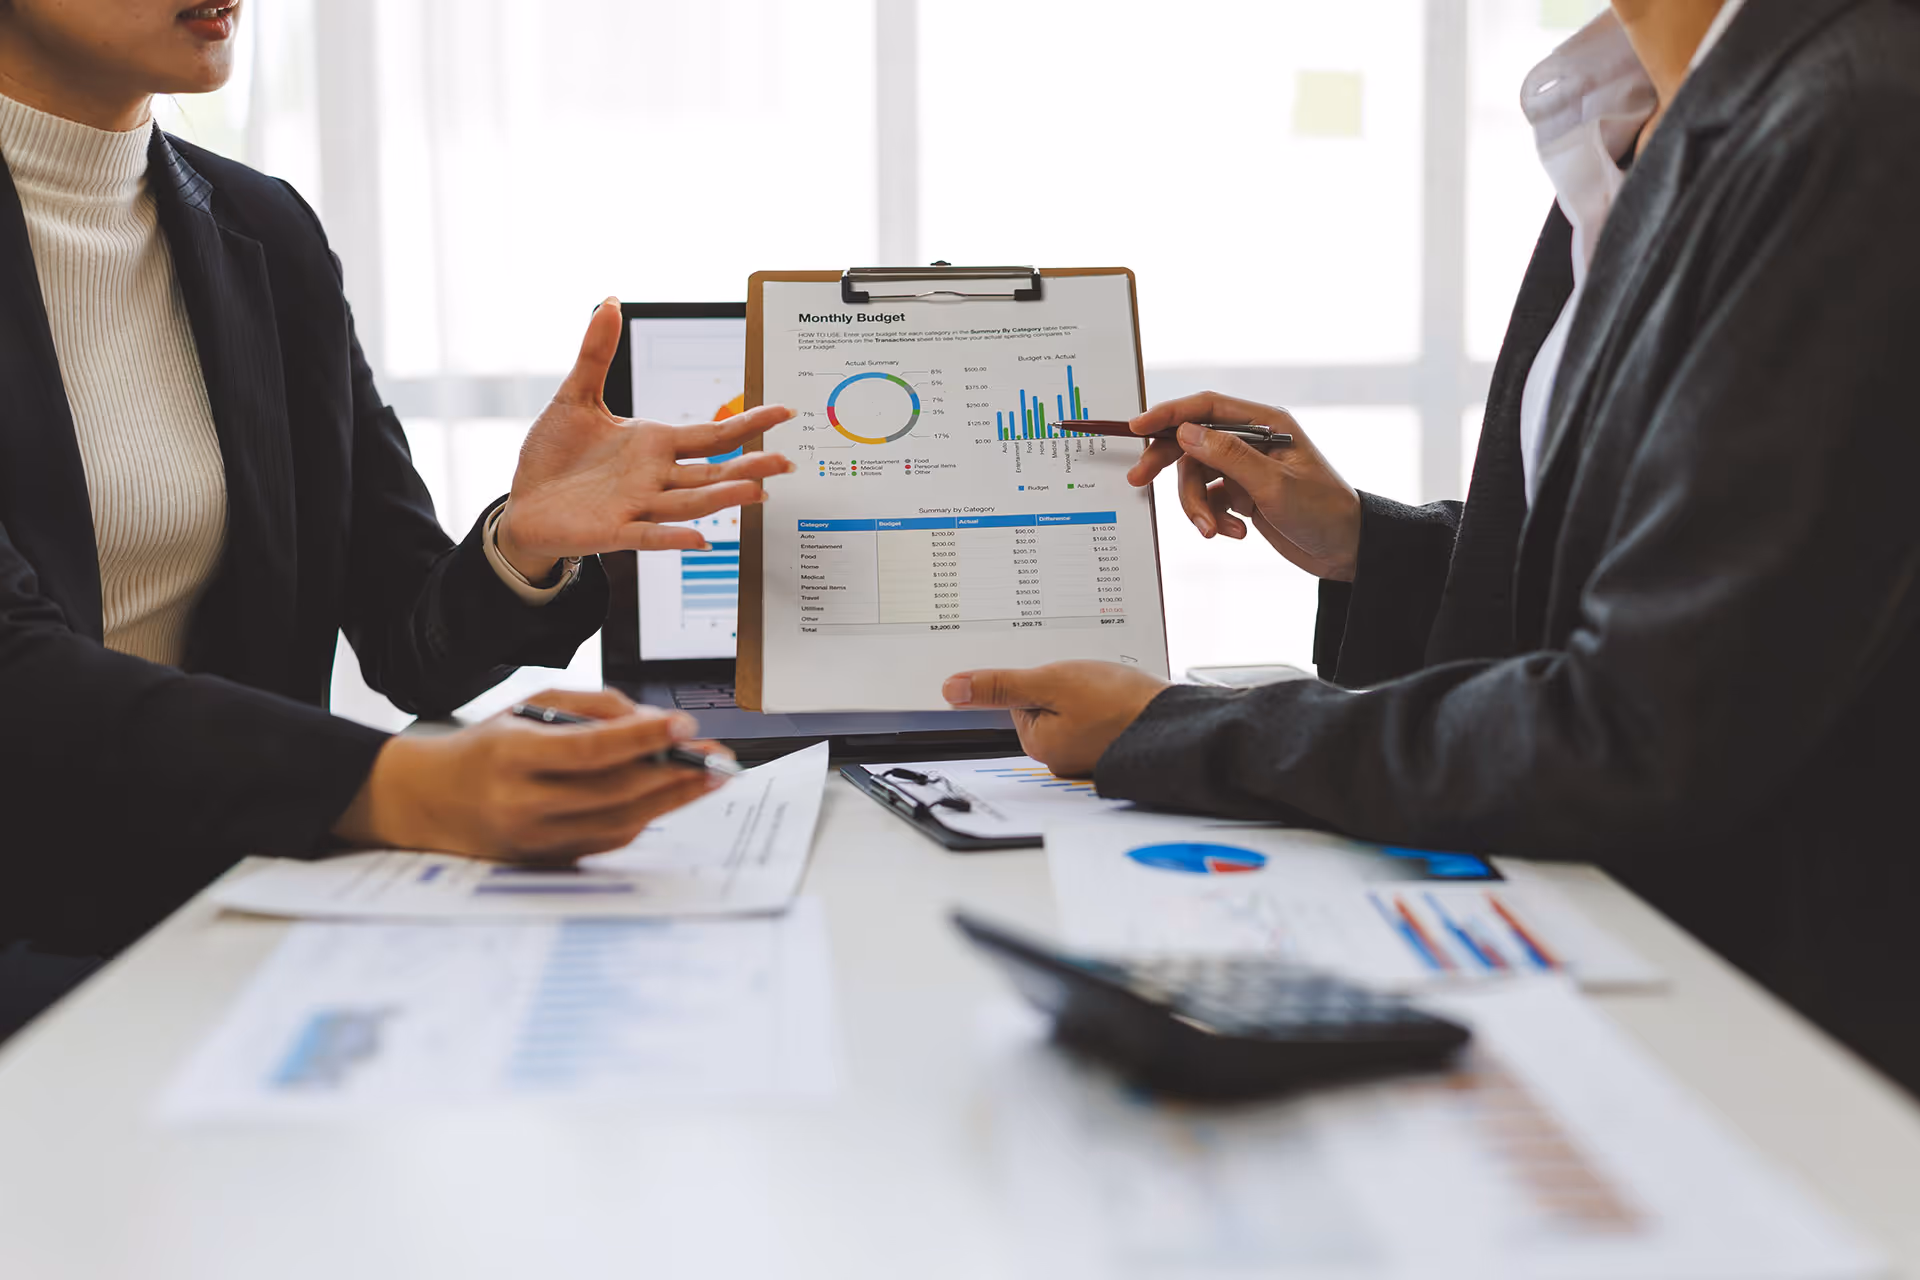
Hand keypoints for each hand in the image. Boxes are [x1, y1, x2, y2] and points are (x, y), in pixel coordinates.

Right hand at [331, 688, 732, 861]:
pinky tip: (672, 796)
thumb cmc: (486, 748)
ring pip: (620, 822)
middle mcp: (522, 805)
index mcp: (510, 757)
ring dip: (672, 800)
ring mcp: (536, 841)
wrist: (427, 803)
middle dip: (674, 774)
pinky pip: (610, 839)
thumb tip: (651, 723)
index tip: (683, 724)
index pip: (589, 750)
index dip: (642, 739)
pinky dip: (646, 816)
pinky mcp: (549, 862)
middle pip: (614, 793)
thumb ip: (592, 708)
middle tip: (717, 758)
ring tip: (709, 777)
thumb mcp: (527, 709)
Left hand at [494, 298, 795, 579]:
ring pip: (689, 502)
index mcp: (654, 444)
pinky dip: (673, 537)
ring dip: (721, 499)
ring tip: (755, 492)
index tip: (782, 411)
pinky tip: (700, 540)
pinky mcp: (613, 530)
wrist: (525, 503)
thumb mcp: (575, 397)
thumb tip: (608, 302)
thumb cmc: (555, 457)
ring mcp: (637, 505)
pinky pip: (649, 535)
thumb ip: (596, 353)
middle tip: (784, 462)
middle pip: (711, 472)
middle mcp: (654, 476)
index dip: (748, 423)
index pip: (711, 435)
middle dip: (749, 467)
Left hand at [942, 661, 1168, 776]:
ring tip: (1106, 690)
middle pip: (1044, 705)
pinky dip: (1103, 703)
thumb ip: (1000, 686)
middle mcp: (1059, 756)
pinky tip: (1117, 699)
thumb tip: (952, 689)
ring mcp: (1086, 753)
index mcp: (1039, 743)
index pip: (1018, 701)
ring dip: (1085, 692)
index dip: (1038, 679)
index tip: (1060, 677)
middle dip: (1062, 685)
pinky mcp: (1109, 745)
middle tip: (1088, 682)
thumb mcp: (1051, 683)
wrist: (1176, 721)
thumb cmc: (1120, 704)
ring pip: (1070, 708)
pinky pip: (1093, 717)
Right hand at [1125, 391, 1362, 581]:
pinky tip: (1237, 533)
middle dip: (1168, 464)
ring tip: (1214, 530)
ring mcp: (1246, 469)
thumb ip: (1228, 456)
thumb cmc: (1323, 511)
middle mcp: (1252, 441)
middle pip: (1193, 442)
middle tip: (1139, 480)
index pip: (1206, 407)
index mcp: (1265, 424)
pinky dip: (1215, 519)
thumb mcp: (1273, 485)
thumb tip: (1187, 432)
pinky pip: (1210, 501)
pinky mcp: (1242, 495)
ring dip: (1199, 507)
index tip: (1138, 427)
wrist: (1346, 550)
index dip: (1169, 414)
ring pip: (1197, 478)